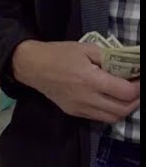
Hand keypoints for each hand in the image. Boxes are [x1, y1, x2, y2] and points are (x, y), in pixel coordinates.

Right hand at [12, 40, 139, 122]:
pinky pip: (99, 117)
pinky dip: (111, 111)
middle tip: (137, 88)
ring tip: (127, 96)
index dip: (139, 87)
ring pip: (112, 117)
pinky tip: (111, 100)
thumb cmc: (59, 54)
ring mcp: (79, 108)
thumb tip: (131, 64)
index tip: (140, 78)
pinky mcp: (73, 112)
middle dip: (136, 100)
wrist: (31, 66)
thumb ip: (110, 57)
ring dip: (125, 108)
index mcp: (89, 79)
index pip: (125, 92)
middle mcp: (86, 98)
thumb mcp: (86, 48)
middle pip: (122, 109)